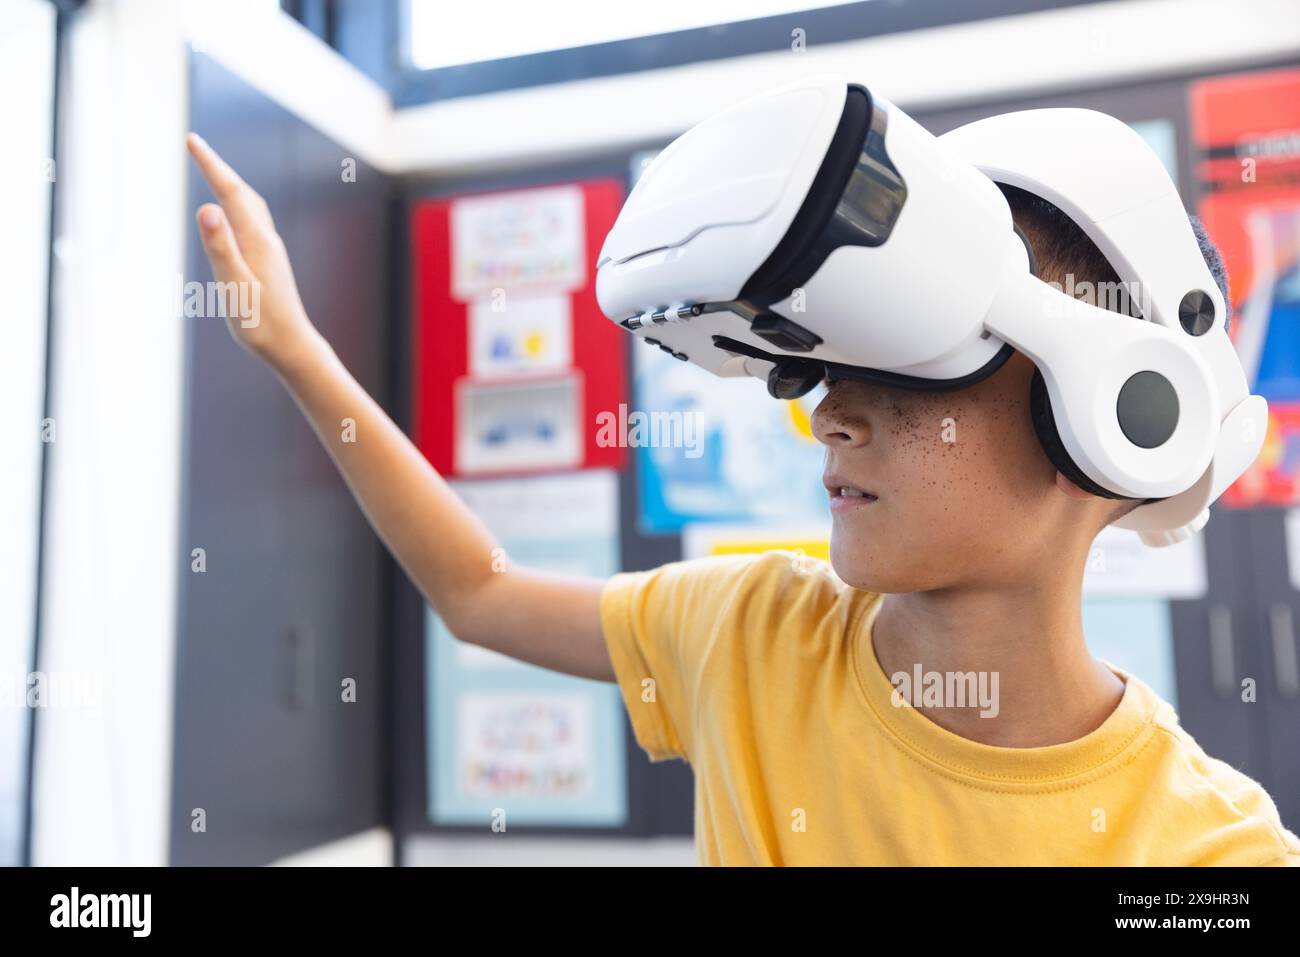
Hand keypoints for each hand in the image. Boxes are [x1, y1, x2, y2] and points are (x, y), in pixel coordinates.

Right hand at [186, 132, 319, 368]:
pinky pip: (253, 221)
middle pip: (242, 193)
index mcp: (256, 241)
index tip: (191, 140)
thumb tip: (207, 207)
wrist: (291, 345)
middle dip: (218, 168)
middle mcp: (267, 240)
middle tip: (196, 146)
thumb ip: (220, 247)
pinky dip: (240, 204)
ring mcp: (271, 250)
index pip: (230, 192)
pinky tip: (235, 212)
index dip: (211, 164)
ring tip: (214, 170)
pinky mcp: (270, 262)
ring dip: (230, 184)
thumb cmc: (260, 322)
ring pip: (251, 206)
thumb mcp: (233, 285)